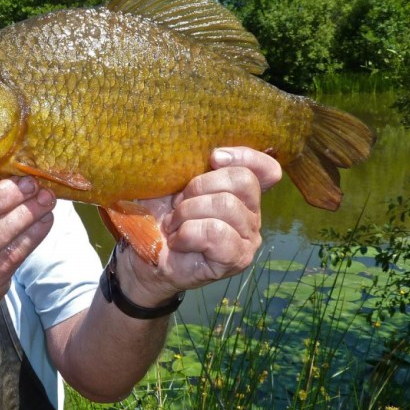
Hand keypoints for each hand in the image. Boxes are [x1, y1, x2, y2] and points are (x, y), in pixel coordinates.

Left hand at [116, 147, 281, 305]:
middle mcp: (251, 214)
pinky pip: (216, 232)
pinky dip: (188, 233)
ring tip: (174, 225)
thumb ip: (192, 163)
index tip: (213, 158)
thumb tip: (205, 150)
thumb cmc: (158, 214)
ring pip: (226, 206)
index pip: (267, 169)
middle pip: (242, 181)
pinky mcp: (237, 259)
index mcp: (240, 192)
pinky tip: (178, 241)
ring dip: (187, 212)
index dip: (245, 156)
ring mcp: (248, 238)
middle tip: (177, 204)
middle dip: (199, 187)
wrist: (142, 254)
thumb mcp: (172, 181)